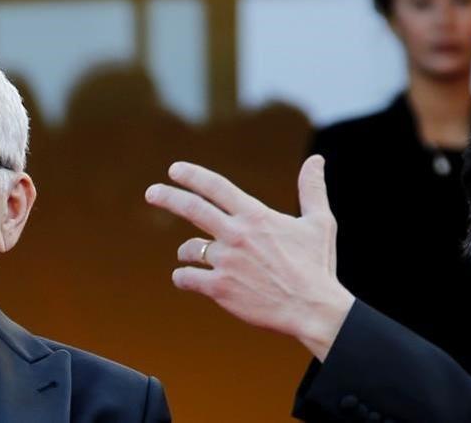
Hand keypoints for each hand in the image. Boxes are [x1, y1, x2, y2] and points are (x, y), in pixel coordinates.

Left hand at [145, 156, 354, 360]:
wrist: (315, 311)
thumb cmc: (317, 267)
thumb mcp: (319, 223)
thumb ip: (312, 190)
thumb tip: (317, 160)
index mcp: (256, 217)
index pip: (216, 187)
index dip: (192, 176)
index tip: (174, 170)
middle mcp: (236, 235)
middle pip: (192, 209)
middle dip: (167, 197)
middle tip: (150, 192)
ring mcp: (226, 262)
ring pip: (190, 248)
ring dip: (186, 251)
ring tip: (186, 255)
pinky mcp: (220, 288)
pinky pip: (187, 278)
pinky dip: (183, 277)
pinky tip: (185, 278)